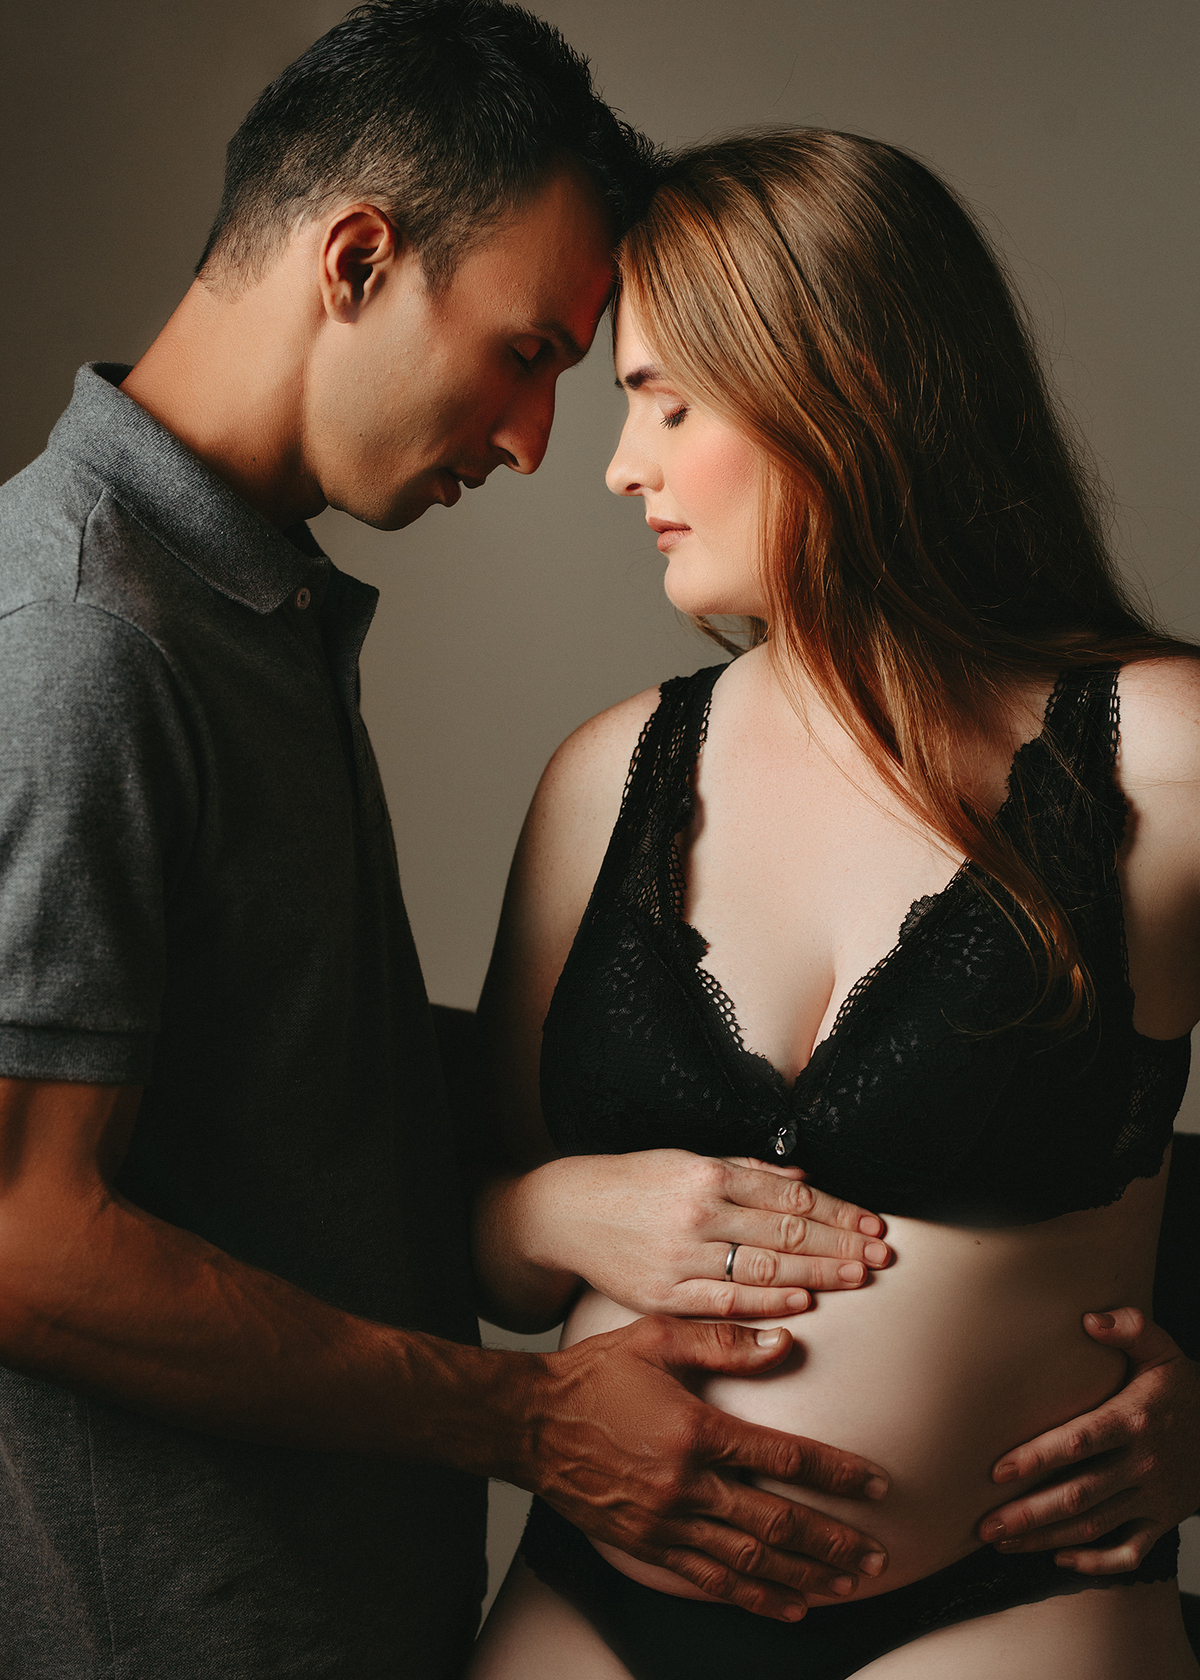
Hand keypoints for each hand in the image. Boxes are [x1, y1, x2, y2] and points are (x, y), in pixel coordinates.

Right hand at [530, 1150, 890, 1318]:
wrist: (566, 1213)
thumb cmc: (633, 1184)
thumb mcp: (687, 1159)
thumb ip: (747, 1170)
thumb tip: (805, 1178)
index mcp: (707, 1173)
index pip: (790, 1195)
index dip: (838, 1210)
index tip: (873, 1223)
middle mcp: (699, 1212)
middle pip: (787, 1230)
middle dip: (841, 1243)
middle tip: (882, 1254)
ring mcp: (682, 1256)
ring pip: (765, 1266)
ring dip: (819, 1272)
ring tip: (859, 1276)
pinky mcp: (664, 1294)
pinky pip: (726, 1300)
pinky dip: (769, 1301)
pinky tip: (804, 1301)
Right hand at [530, 1314, 889, 1619]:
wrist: (528, 1423)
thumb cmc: (594, 1373)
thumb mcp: (657, 1337)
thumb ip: (723, 1341)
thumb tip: (785, 1341)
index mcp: (694, 1430)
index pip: (783, 1457)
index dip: (837, 1473)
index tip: (877, 1483)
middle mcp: (684, 1485)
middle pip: (775, 1524)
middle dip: (833, 1542)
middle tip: (877, 1556)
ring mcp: (664, 1523)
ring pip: (749, 1563)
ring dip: (804, 1577)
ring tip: (847, 1586)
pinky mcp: (646, 1546)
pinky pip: (709, 1581)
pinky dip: (754, 1599)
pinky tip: (789, 1607)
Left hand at [977, 1307, 1199, 1571]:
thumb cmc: (1183, 1389)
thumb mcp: (1163, 1351)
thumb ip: (1130, 1328)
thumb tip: (1089, 1318)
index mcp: (1135, 1420)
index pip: (1080, 1442)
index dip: (1038, 1458)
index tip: (997, 1470)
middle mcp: (1143, 1464)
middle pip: (1080, 1495)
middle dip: (1030, 1513)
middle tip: (984, 1525)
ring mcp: (1153, 1499)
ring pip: (1095, 1527)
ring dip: (1046, 1539)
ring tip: (1002, 1543)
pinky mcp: (1162, 1522)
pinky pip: (1129, 1552)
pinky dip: (1096, 1563)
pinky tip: (1060, 1557)